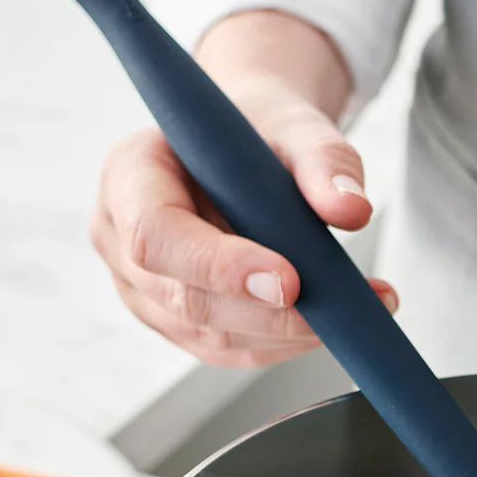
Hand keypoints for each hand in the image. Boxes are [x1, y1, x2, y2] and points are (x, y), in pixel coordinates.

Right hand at [90, 13, 396, 366]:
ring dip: (287, 335)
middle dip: (270, 314)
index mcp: (130, 174)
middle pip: (187, 300)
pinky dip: (283, 345)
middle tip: (341, 307)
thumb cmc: (256, 134)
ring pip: (212, 335)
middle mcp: (122, 238)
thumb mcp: (295, 126)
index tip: (289, 280)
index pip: (156, 234)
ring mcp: (143, 289)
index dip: (220, 266)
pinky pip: (229, 351)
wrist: (243, 154)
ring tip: (354, 311)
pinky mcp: (176, 322)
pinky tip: (327, 324)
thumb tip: (352, 208)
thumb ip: (324, 159)